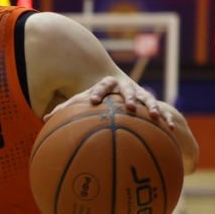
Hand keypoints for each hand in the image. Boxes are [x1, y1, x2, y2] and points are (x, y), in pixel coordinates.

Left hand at [46, 76, 174, 128]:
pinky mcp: (149, 103)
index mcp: (107, 84)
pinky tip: (170, 129)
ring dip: (150, 107)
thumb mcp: (82, 99)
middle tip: (129, 106)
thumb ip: (66, 108)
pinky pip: (160, 111)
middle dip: (128, 97)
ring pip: (146, 99)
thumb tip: (44, 118)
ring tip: (154, 117)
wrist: (117, 85)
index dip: (98, 92)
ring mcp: (139, 94)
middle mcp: (124, 87)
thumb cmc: (96, 96)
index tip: (94, 101)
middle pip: (127, 90)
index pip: (101, 85)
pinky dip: (165, 119)